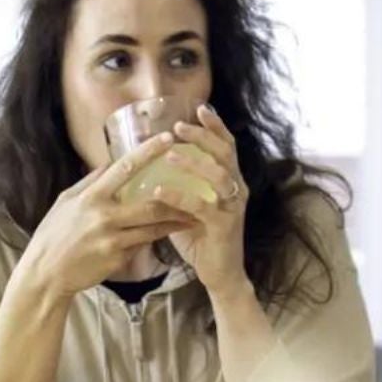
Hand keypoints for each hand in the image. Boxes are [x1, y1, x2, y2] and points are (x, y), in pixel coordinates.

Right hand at [20, 131, 192, 302]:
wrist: (47, 274)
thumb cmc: (54, 234)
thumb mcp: (66, 201)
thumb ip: (90, 182)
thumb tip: (110, 163)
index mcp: (91, 196)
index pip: (124, 168)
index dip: (148, 152)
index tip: (168, 138)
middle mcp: (104, 216)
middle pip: (150, 204)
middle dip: (176, 194)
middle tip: (199, 183)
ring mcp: (113, 240)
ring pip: (153, 228)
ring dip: (177, 220)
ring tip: (197, 214)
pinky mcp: (118, 259)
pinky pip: (142, 245)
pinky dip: (156, 237)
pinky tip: (171, 233)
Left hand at [152, 102, 249, 297]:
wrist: (219, 274)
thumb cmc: (200, 237)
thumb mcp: (188, 204)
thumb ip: (177, 183)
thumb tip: (145, 164)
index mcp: (229, 179)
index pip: (226, 145)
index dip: (215, 126)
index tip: (199, 108)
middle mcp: (235, 188)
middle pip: (225, 153)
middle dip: (203, 137)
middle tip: (179, 126)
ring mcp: (232, 207)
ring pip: (218, 176)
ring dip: (193, 163)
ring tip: (169, 156)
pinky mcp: (224, 226)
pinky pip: (201, 207)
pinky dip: (179, 197)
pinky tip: (159, 192)